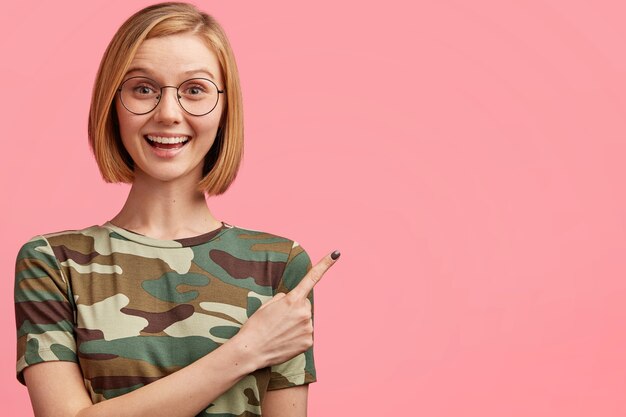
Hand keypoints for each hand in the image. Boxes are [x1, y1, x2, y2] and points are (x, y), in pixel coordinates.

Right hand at [232, 251, 339, 368]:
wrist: (250, 351)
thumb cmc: (256, 325)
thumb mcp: (267, 305)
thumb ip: (284, 299)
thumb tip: (296, 303)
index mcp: (292, 299)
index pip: (312, 278)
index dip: (325, 264)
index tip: (336, 253)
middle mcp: (304, 312)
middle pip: (304, 305)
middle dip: (295, 309)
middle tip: (278, 320)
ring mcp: (308, 328)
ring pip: (305, 320)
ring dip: (295, 324)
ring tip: (280, 332)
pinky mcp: (309, 342)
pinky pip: (305, 334)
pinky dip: (297, 336)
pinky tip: (285, 341)